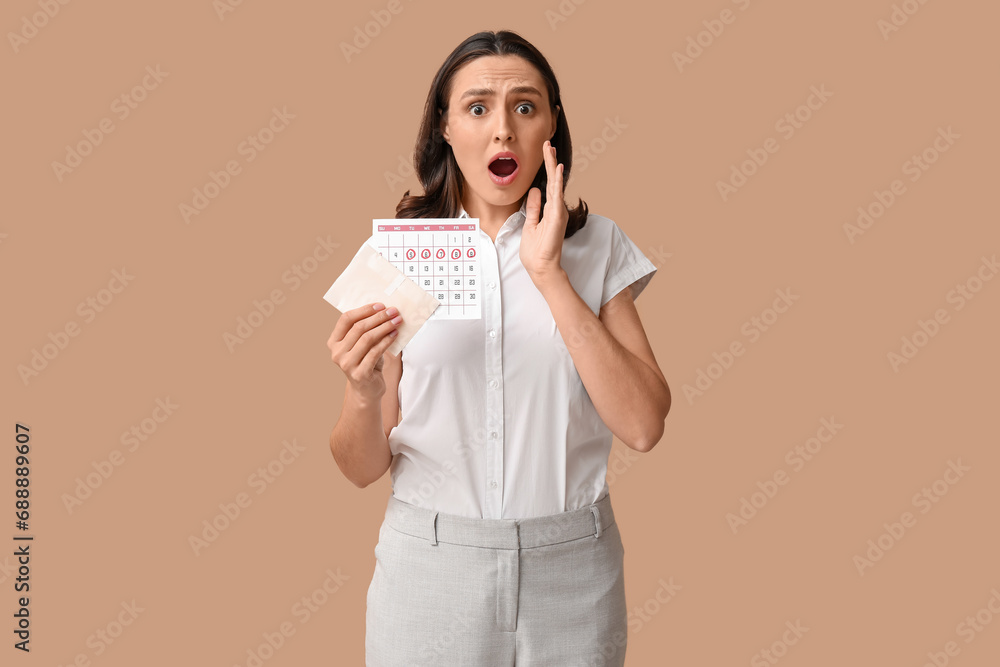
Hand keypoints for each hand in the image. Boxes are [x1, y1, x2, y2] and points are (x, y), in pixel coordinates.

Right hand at [327, 302, 401, 401]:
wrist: (366, 389)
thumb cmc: (366, 362)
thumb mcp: (363, 345)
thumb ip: (366, 330)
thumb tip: (384, 310)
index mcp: (334, 341)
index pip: (346, 319)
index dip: (364, 310)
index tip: (380, 305)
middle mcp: (337, 352)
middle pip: (359, 328)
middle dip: (378, 317)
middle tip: (393, 311)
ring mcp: (347, 364)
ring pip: (367, 338)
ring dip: (385, 327)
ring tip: (397, 321)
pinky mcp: (359, 373)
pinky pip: (375, 352)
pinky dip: (387, 341)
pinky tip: (395, 334)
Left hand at [520, 140, 567, 286]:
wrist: (540, 266)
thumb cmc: (536, 250)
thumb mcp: (530, 223)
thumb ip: (534, 208)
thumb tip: (535, 191)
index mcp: (549, 210)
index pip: (548, 185)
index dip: (546, 169)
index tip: (544, 153)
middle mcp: (555, 209)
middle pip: (553, 180)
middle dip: (549, 161)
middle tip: (547, 144)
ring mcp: (558, 212)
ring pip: (556, 184)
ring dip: (553, 166)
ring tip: (550, 150)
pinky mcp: (557, 217)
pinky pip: (557, 196)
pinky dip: (558, 182)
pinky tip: (557, 169)